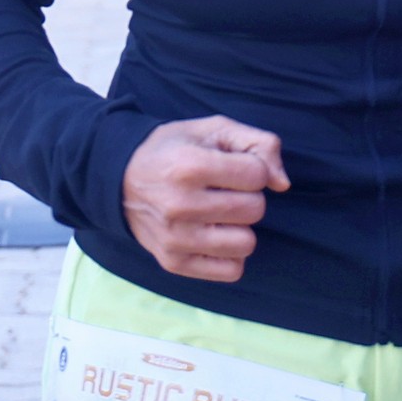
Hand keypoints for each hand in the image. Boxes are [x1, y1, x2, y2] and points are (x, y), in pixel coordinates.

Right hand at [120, 117, 286, 282]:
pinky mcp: (174, 262)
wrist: (118, 178)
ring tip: (219, 214)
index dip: (252, 168)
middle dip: (247, 196)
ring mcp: (175, 238)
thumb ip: (258, 143)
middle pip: (254, 209)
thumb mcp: (213, 129)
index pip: (257, 175)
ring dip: (240, 227)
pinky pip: (231, 270)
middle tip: (223, 190)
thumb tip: (282, 184)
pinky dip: (230, 254)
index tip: (232, 167)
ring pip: (246, 243)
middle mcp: (180, 205)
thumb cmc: (174, 150)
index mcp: (190, 165)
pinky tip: (214, 235)